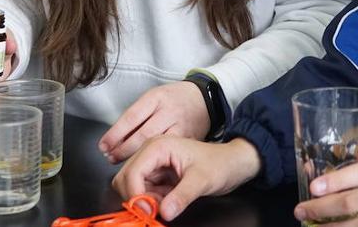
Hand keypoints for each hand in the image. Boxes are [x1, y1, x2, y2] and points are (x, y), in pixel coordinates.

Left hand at [99, 81, 210, 163]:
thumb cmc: (174, 98)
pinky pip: (170, 152)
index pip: (132, 117)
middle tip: (110, 157)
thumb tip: (115, 137)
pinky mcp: (189, 139)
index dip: (115, 134)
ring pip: (156, 145)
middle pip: (143, 134)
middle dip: (123, 149)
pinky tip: (146, 166)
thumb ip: (137, 115)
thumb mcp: (154, 97)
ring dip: (136, 157)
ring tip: (123, 164)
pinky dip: (156, 161)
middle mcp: (169, 111)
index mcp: (157, 98)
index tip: (103, 146)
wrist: (204, 98)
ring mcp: (181, 126)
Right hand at [112, 136, 261, 220]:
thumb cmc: (220, 163)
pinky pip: (144, 192)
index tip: (147, 210)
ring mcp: (153, 164)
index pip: (132, 172)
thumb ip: (182, 196)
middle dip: (137, 197)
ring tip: (167, 202)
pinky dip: (151, 201)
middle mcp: (151, 152)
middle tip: (155, 209)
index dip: (135, 194)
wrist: (232, 163)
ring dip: (144, 200)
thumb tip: (165, 211)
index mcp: (159, 146)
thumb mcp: (202, 180)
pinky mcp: (157, 175)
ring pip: (132, 187)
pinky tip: (168, 200)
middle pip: (125, 179)